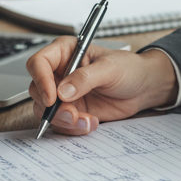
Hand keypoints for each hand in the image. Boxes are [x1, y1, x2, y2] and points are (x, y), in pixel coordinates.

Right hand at [26, 38, 178, 135]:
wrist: (142, 88)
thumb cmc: (128, 68)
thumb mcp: (109, 68)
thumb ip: (85, 78)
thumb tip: (63, 91)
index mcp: (65, 52)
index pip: (39, 62)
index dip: (41, 79)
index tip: (52, 97)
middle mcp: (60, 72)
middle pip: (37, 90)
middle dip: (52, 107)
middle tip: (72, 113)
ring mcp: (64, 93)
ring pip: (46, 111)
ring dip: (64, 120)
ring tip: (86, 120)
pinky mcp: (71, 110)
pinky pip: (60, 123)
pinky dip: (73, 127)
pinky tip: (91, 122)